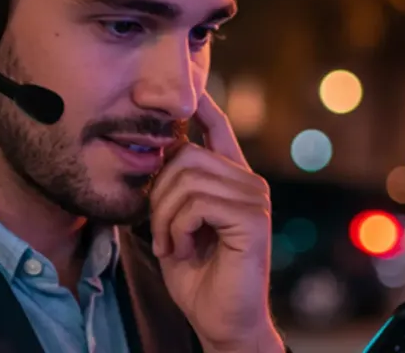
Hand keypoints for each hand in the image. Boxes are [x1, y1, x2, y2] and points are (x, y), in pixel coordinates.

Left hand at [149, 92, 281, 352]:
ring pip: (187, 178)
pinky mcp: (252, 218)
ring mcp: (253, 198)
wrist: (219, 319)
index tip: (188, 86)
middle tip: (161, 231)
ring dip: (165, 216)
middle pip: (185, 154)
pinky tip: (184, 250)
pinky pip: (197, 203)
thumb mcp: (174, 221)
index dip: (201, 104)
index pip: (216, 128)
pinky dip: (178, 228)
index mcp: (230, 179)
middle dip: (159, 193)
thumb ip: (170, 186)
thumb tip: (151, 146)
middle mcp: (247, 182)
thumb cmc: (195, 272)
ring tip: (173, 245)